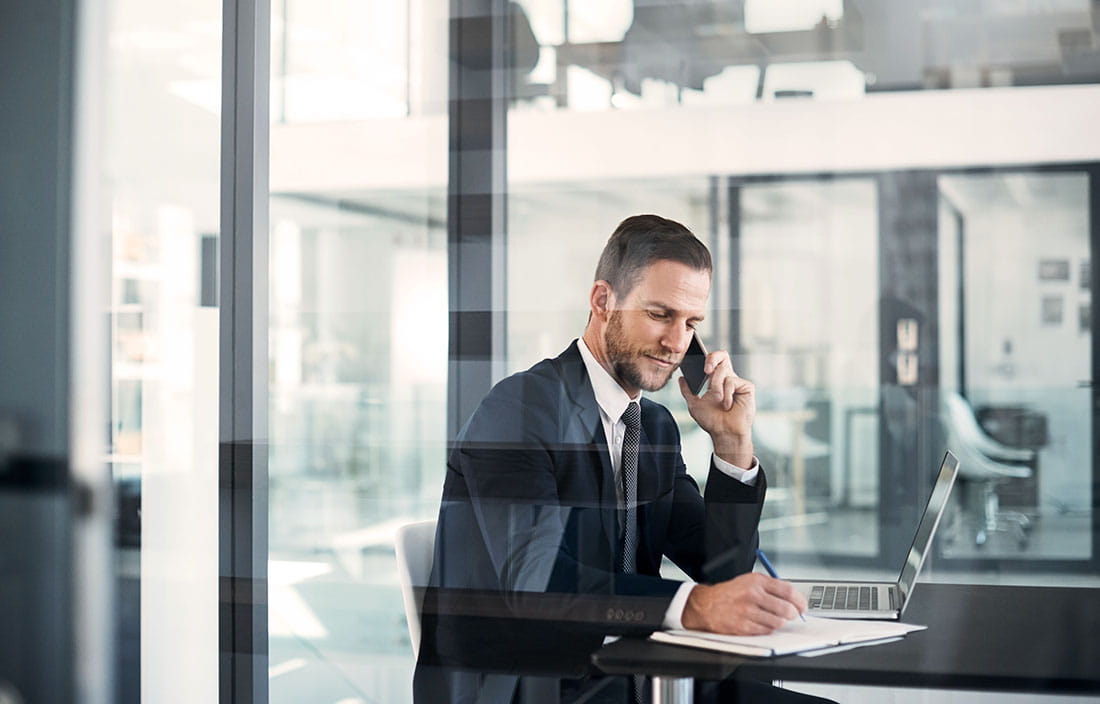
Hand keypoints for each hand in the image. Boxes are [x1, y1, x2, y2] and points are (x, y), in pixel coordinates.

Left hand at [678, 350, 754, 465]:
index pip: (713, 360)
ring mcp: (737, 382)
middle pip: (722, 356)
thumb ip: (687, 391)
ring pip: (723, 372)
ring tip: (718, 400)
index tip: (697, 363)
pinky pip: (732, 382)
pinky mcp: (746, 387)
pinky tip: (727, 405)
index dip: (706, 357)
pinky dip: (727, 394)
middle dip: (712, 359)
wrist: (724, 433)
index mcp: (715, 380)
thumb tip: (681, 378)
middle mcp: (727, 378)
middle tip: (706, 371)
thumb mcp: (694, 404)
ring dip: (716, 387)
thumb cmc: (712, 421)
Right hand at [680, 573, 806, 634]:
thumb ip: (771, 587)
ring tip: (773, 618)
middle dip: (793, 614)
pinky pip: (767, 631)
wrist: (706, 605)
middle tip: (792, 615)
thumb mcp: (750, 581)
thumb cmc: (730, 594)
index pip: (788, 591)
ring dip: (780, 622)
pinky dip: (768, 628)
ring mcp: (747, 611)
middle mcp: (752, 595)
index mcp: (756, 581)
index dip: (800, 601)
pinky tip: (762, 623)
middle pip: (786, 608)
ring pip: (778, 622)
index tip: (803, 606)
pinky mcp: (743, 626)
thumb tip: (794, 599)